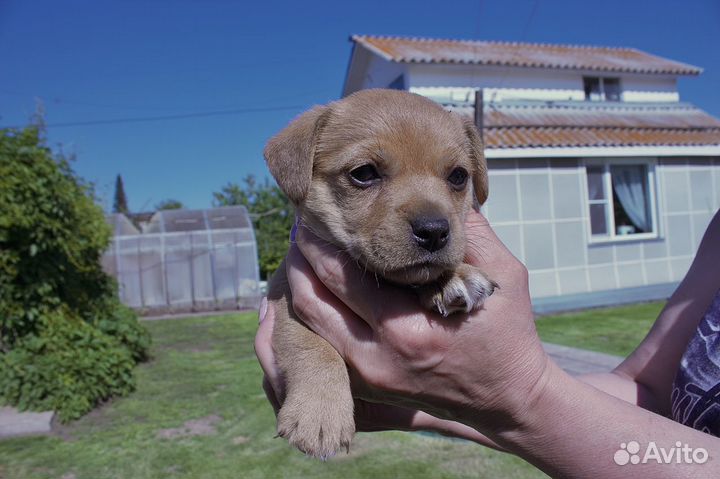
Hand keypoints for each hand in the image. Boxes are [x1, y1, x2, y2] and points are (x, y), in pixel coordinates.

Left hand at [285, 210, 550, 435]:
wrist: (508, 399)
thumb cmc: (508, 334)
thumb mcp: (503, 278)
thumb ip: (473, 232)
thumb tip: (443, 192)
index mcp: (408, 331)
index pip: (341, 278)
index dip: (319, 242)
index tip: (311, 215)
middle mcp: (378, 360)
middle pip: (311, 303)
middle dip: (299, 261)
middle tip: (300, 231)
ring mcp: (368, 379)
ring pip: (309, 327)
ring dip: (300, 287)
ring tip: (303, 255)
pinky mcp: (367, 388)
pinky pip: (322, 346)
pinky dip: (312, 316)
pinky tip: (315, 289)